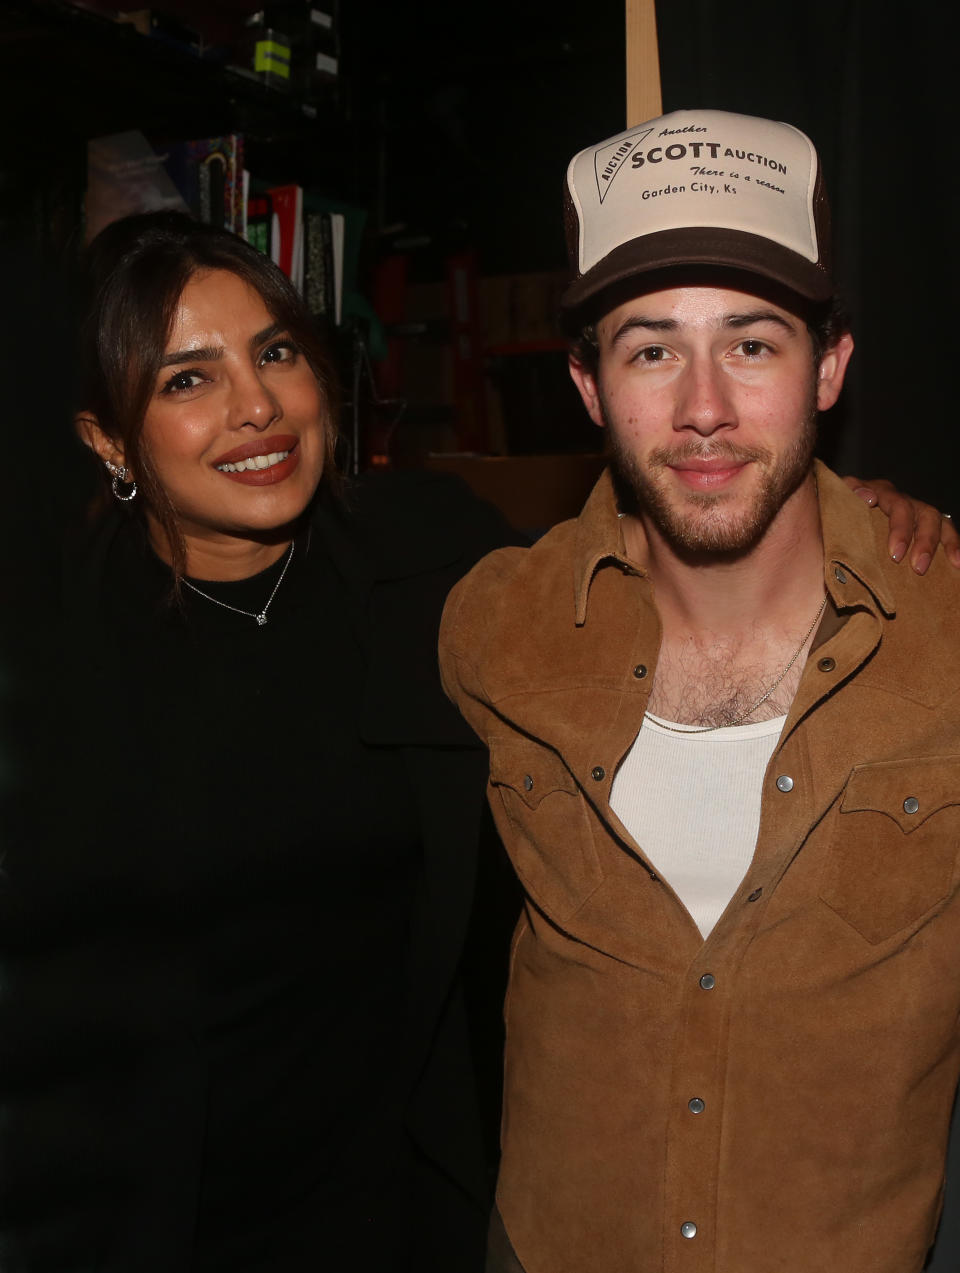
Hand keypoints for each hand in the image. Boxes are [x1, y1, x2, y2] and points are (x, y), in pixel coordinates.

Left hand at [844, 477, 959, 573]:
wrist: (849, 528)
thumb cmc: (838, 524)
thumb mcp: (832, 515)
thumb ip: (838, 507)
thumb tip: (860, 499)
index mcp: (871, 492)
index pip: (876, 489)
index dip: (873, 493)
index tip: (869, 500)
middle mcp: (896, 498)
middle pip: (906, 506)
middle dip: (903, 530)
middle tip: (896, 556)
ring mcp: (915, 510)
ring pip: (931, 517)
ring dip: (928, 542)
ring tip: (919, 567)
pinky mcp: (929, 527)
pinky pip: (947, 532)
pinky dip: (954, 546)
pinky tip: (957, 563)